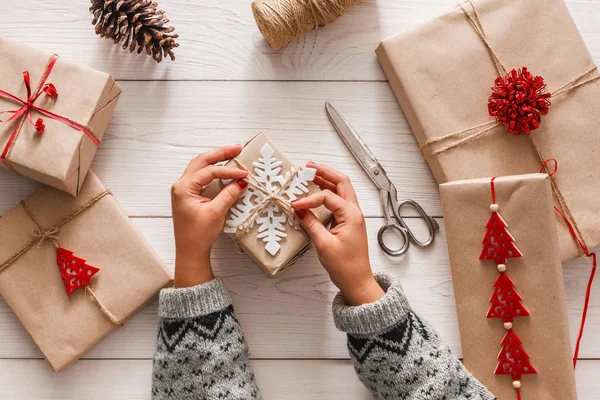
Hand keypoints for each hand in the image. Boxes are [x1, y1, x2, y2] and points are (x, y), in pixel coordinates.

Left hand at [171, 145, 247, 287]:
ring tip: (232, 154)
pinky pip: (201, 177)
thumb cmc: (198, 235)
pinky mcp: (189, 196)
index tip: (244, 174)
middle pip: (201, 161)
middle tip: (237, 148)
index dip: (228, 171)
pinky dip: (213, 171)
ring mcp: (184, 190)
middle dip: (220, 154)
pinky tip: (224, 170)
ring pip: (200, 167)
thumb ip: (228, 194)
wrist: (190, 252)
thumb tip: (241, 181)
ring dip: (216, 161)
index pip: (209, 171)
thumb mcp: (216, 213)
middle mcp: (181, 185)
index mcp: (184, 188)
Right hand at [291, 162, 383, 305]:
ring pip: (341, 191)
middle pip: (342, 182)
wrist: (357, 281)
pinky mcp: (348, 222)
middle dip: (325, 172)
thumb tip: (299, 210)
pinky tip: (316, 193)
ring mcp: (352, 216)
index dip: (309, 198)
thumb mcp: (324, 245)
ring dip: (327, 181)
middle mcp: (354, 212)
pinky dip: (328, 194)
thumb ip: (311, 224)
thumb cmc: (345, 266)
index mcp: (351, 215)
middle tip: (308, 166)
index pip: (328, 197)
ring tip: (311, 174)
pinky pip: (338, 202)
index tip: (294, 204)